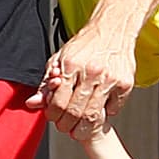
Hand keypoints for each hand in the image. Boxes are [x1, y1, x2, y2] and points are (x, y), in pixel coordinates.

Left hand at [29, 22, 135, 139]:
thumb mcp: (59, 60)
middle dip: (66, 125)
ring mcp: (110, 79)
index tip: (53, 117)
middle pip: (75, 112)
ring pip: (93, 116)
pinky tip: (98, 110)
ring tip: (78, 129)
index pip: (58, 102)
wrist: (113, 29)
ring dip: (83, 128)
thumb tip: (33, 103)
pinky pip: (112, 110)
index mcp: (71, 65)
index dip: (53, 115)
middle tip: (64, 126)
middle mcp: (91, 72)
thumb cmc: (85, 46)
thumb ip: (46, 83)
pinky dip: (104, 115)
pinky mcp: (125, 84)